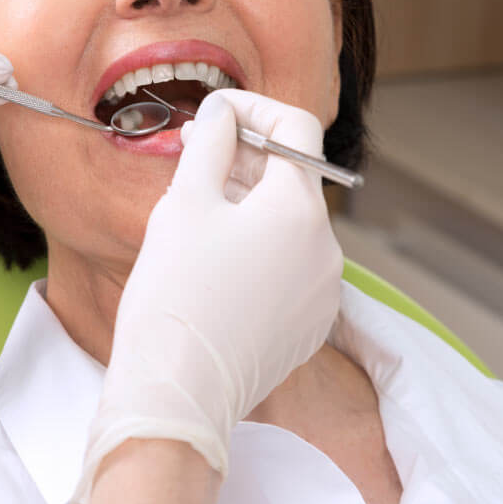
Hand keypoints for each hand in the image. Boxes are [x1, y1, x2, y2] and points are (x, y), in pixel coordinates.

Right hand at [74, 89, 342, 503]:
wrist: (178, 393)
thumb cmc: (175, 295)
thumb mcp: (184, 203)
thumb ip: (209, 142)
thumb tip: (222, 113)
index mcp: (301, 209)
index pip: (298, 127)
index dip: (254, 111)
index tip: (213, 118)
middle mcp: (328, 247)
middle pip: (293, 177)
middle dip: (245, 160)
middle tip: (191, 163)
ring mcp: (324, 290)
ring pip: (290, 224)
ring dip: (249, 207)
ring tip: (196, 222)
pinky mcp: (310, 324)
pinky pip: (291, 267)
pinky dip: (259, 251)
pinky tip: (214, 268)